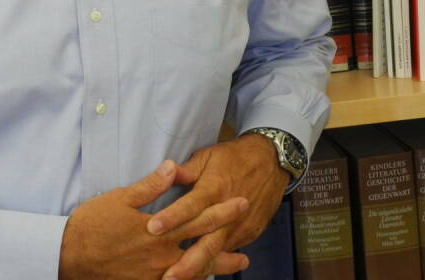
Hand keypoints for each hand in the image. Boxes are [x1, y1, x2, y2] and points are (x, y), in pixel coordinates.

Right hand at [58, 160, 251, 279]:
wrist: (68, 256)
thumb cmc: (92, 224)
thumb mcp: (121, 198)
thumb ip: (151, 185)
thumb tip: (173, 167)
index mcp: (159, 230)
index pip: (198, 218)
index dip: (222, 211)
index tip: (241, 203)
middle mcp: (162, 256)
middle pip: (202, 250)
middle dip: (225, 248)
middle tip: (248, 253)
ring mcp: (154, 275)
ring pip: (192, 273)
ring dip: (214, 269)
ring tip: (234, 267)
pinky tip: (198, 279)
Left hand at [145, 135, 290, 278]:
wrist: (271, 161)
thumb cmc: (236, 157)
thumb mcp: (208, 156)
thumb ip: (187, 169)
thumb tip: (165, 172)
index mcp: (214, 187)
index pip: (191, 205)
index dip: (172, 217)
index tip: (153, 228)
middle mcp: (227, 210)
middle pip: (207, 240)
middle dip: (187, 261)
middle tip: (168, 276)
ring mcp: (240, 225)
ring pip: (218, 251)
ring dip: (200, 267)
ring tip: (180, 279)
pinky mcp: (249, 233)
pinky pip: (229, 250)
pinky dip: (215, 262)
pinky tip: (200, 273)